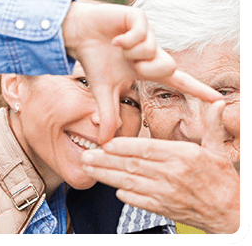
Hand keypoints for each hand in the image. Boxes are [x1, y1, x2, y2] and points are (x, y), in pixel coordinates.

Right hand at [62, 0, 221, 142]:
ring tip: (118, 48)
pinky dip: (126, 41)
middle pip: (169, 66)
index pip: (178, 81)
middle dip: (148, 69)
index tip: (217, 99)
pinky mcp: (138, 18)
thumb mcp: (103, 91)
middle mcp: (152, 51)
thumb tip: (105, 143)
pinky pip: (142, 34)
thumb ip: (109, 115)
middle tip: (130, 65)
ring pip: (154, 50)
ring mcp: (146, 34)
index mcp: (147, 69)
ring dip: (132, 53)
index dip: (197, 90)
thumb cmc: (94, 60)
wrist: (78, 34)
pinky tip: (114, 40)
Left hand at [81, 101, 239, 233]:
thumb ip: (212, 125)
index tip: (106, 143)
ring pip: (131, 183)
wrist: (232, 214)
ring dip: (107, 176)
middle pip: (133, 166)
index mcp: (183, 156)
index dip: (124, 146)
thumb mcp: (218, 149)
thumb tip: (217, 102)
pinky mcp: (166, 209)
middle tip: (85, 155)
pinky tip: (112, 188)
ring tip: (88, 168)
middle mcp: (172, 175)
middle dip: (106, 161)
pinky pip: (140, 201)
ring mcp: (167, 194)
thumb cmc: (222, 180)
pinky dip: (125, 195)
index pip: (147, 149)